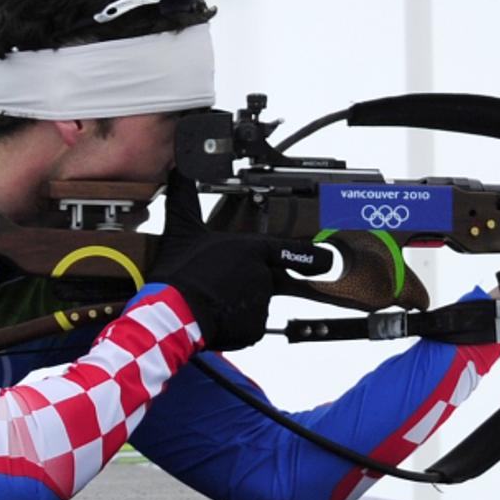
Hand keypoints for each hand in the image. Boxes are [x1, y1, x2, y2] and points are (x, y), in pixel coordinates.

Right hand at [149, 171, 331, 348]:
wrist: (172, 313)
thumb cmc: (180, 273)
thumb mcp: (181, 230)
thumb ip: (184, 198)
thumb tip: (176, 170)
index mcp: (251, 250)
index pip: (289, 251)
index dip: (312, 255)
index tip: (327, 260)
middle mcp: (263, 277)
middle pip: (263, 279)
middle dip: (242, 282)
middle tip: (215, 284)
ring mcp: (261, 304)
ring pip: (254, 303)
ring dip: (235, 303)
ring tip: (207, 299)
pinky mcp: (254, 329)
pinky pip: (247, 326)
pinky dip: (233, 324)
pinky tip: (211, 316)